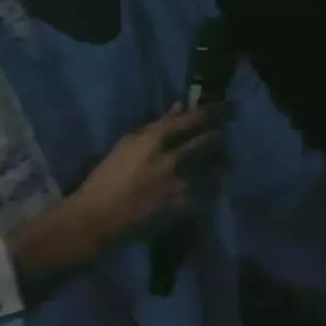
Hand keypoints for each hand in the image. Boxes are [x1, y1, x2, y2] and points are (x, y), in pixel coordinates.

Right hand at [76, 102, 231, 245]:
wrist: (98, 218)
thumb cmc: (107, 177)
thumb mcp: (127, 144)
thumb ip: (156, 126)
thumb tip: (180, 108)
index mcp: (154, 140)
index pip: (193, 120)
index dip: (214, 111)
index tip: (227, 107)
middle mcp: (172, 159)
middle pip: (209, 141)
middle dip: (220, 135)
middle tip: (225, 134)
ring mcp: (180, 185)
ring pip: (214, 168)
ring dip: (219, 162)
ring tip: (223, 160)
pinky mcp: (184, 208)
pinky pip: (208, 194)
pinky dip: (210, 187)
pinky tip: (210, 186)